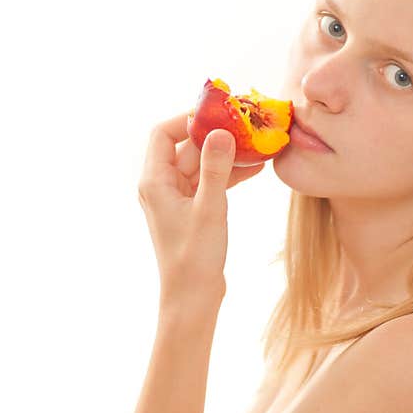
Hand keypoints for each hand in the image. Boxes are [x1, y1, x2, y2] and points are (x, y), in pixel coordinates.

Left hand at [137, 111, 264, 311]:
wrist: (192, 298)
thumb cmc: (194, 258)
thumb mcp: (209, 209)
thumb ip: (215, 168)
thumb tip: (221, 131)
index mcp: (154, 181)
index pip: (163, 133)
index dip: (188, 119)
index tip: (218, 114)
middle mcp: (161, 186)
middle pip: (185, 146)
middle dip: (215, 135)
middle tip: (246, 126)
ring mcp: (177, 198)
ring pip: (201, 164)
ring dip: (227, 154)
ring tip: (257, 145)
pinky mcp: (192, 210)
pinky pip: (210, 181)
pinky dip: (229, 173)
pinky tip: (256, 168)